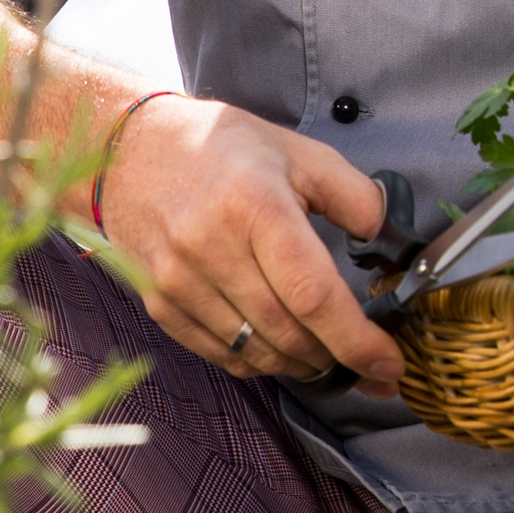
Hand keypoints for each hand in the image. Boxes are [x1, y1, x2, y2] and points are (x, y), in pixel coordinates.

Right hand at [97, 93, 399, 392]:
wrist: (125, 150)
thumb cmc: (216, 148)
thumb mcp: (295, 151)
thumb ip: (353, 193)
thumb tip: (385, 240)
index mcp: (254, 206)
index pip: (314, 295)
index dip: (358, 341)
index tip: (388, 364)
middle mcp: (211, 247)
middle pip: (288, 333)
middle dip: (336, 357)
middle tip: (363, 360)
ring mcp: (178, 280)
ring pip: (255, 352)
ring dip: (299, 364)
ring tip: (322, 352)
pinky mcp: (158, 302)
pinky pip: (220, 354)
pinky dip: (257, 362)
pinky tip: (277, 349)